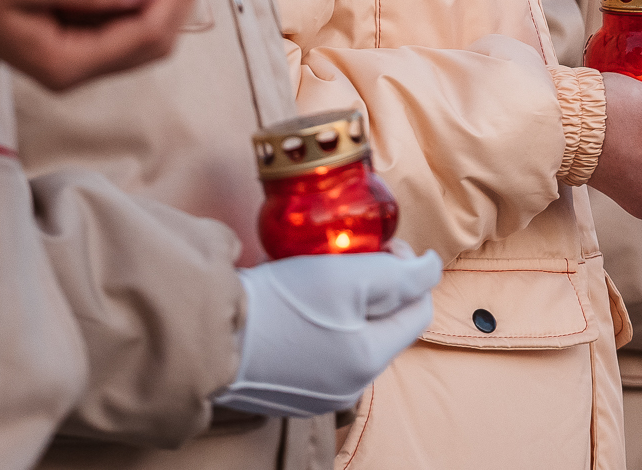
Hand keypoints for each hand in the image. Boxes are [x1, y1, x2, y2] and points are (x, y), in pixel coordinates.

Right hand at [222, 248, 441, 417]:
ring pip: (352, 338)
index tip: (379, 246)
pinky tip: (294, 304)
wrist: (209, 334)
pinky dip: (317, 325)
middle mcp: (348, 388)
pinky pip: (319, 351)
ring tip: (317, 277)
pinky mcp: (286, 389)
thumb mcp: (348, 277)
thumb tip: (432, 268)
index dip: (407, 272)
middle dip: (375, 288)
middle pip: (384, 326)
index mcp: (369, 362)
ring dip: (345, 306)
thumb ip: (401, 275)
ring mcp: (316, 393)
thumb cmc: (280, 304)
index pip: (418, 312)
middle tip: (346, 257)